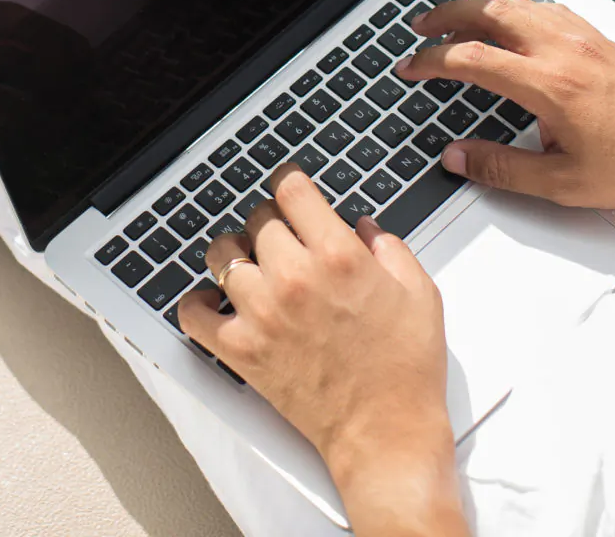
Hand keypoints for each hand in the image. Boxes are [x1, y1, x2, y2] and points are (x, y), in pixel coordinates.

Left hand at [179, 167, 465, 536]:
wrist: (386, 432)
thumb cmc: (405, 370)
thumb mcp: (419, 294)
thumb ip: (390, 249)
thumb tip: (364, 228)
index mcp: (339, 256)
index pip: (292, 191)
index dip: (289, 181)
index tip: (287, 185)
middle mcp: (295, 278)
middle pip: (257, 219)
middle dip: (270, 222)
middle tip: (282, 237)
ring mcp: (262, 313)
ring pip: (220, 254)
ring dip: (234, 253)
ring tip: (249, 264)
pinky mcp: (241, 350)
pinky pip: (194, 314)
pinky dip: (198, 303)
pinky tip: (215, 301)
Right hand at [398, 0, 614, 210]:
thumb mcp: (565, 184)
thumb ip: (502, 169)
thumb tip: (458, 158)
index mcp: (549, 85)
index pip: (471, 58)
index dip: (431, 61)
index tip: (411, 67)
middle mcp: (564, 51)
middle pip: (489, 12)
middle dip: (446, 15)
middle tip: (420, 28)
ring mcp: (585, 39)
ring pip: (519, 4)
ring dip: (479, 8)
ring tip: (456, 21)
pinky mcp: (602, 39)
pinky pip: (548, 9)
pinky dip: (516, 9)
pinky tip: (513, 21)